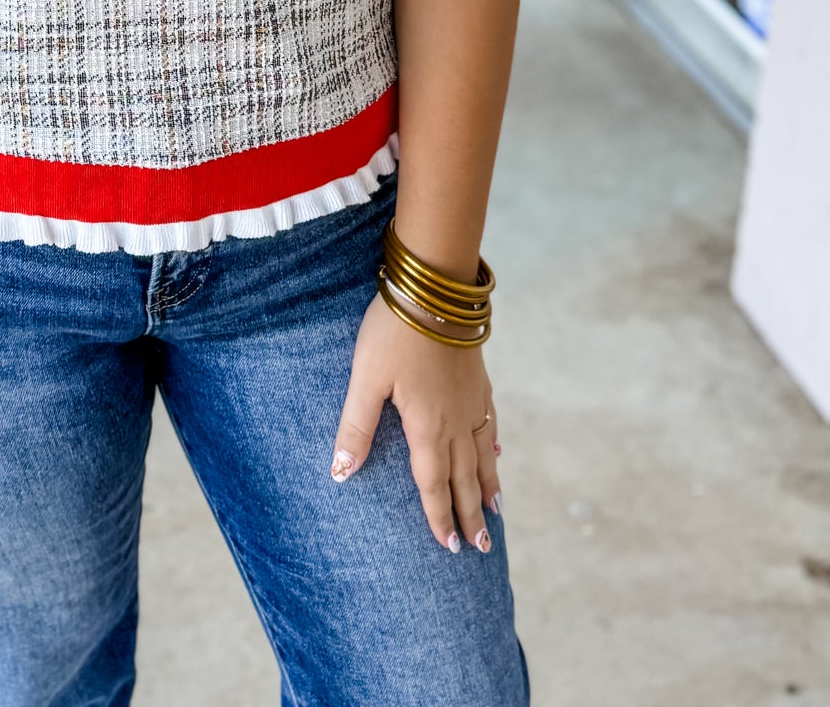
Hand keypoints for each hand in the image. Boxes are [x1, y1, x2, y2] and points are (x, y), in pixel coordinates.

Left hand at [330, 293, 501, 553]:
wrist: (435, 288)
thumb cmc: (394, 331)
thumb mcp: (366, 377)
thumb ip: (355, 425)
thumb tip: (340, 472)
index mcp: (427, 426)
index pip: (433, 482)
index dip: (439, 515)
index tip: (448, 546)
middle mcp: (455, 420)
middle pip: (464, 476)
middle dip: (470, 513)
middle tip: (480, 547)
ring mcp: (471, 398)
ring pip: (482, 453)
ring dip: (488, 485)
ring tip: (496, 510)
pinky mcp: (477, 377)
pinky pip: (489, 422)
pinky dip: (492, 444)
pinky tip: (495, 449)